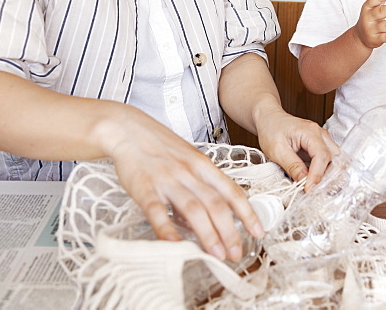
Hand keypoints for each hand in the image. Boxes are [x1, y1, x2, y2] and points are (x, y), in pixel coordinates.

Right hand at [100, 111, 260, 261]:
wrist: (127, 130)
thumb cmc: (159, 146)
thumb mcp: (188, 159)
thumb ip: (200, 185)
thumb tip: (210, 217)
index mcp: (202, 165)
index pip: (231, 191)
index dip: (247, 213)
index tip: (258, 231)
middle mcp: (189, 172)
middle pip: (216, 204)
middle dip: (229, 232)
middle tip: (236, 254)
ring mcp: (167, 180)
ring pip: (193, 209)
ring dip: (207, 234)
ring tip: (216, 255)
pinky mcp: (144, 187)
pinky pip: (157, 210)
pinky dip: (167, 229)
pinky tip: (175, 245)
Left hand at [255, 108, 338, 190]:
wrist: (269, 119)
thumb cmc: (271, 129)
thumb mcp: (276, 150)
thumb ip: (292, 166)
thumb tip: (304, 181)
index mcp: (310, 132)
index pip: (322, 156)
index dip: (317, 175)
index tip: (309, 188)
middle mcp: (320, 134)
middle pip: (334, 158)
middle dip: (327, 175)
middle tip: (314, 189)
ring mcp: (321, 140)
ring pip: (334, 159)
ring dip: (326, 173)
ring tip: (313, 185)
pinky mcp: (318, 146)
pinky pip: (327, 160)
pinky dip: (323, 171)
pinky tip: (313, 179)